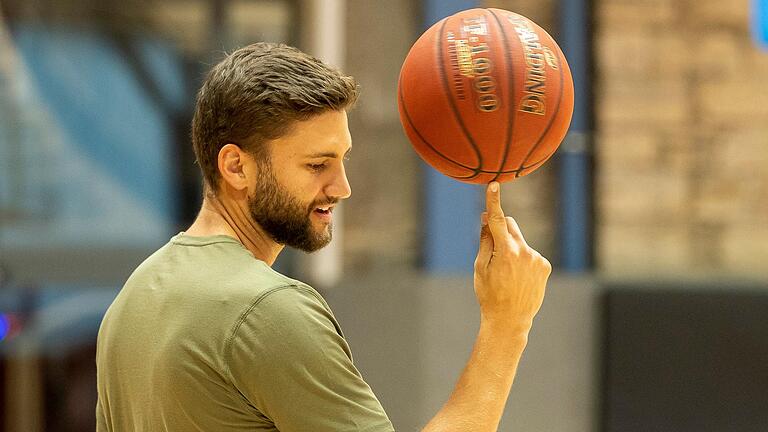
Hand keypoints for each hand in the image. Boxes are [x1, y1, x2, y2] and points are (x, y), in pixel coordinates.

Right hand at [473, 182, 551, 332]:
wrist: (510, 320)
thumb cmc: (489, 294)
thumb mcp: (480, 267)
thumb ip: (485, 241)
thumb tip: (486, 219)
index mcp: (505, 252)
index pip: (496, 220)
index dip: (493, 201)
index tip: (494, 184)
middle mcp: (524, 252)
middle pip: (509, 226)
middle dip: (500, 230)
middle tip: (493, 249)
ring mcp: (537, 258)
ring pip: (520, 241)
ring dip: (512, 248)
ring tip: (508, 273)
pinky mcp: (545, 265)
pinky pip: (530, 253)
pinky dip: (523, 259)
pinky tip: (519, 278)